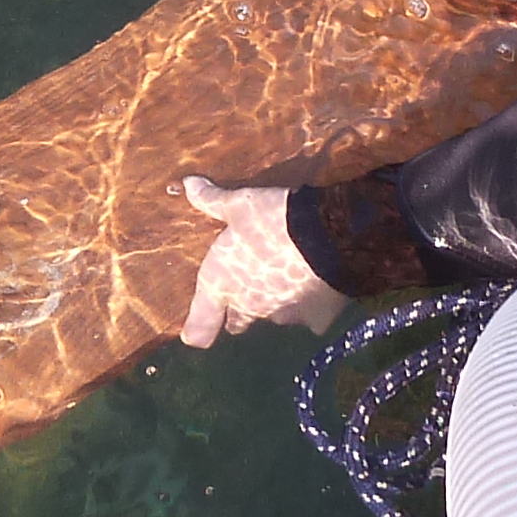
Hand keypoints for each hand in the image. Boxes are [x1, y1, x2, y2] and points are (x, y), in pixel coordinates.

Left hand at [177, 175, 351, 347]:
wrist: (329, 234)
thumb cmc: (272, 219)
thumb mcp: (239, 204)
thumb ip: (212, 201)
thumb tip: (188, 184)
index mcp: (222, 285)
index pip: (200, 329)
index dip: (197, 331)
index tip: (195, 332)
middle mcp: (249, 308)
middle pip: (238, 323)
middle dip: (240, 311)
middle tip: (249, 284)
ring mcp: (283, 317)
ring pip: (274, 317)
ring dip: (277, 302)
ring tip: (289, 274)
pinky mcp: (315, 320)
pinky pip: (310, 317)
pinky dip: (312, 305)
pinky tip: (319, 282)